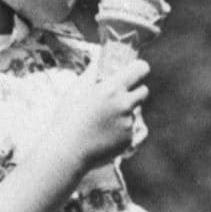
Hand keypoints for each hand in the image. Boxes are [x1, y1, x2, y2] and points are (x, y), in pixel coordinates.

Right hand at [41, 53, 147, 177]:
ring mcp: (128, 123)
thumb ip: (91, 73)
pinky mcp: (128, 139)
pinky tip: (102, 135)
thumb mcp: (75, 91)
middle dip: (135, 92)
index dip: (139, 69)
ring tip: (101, 123)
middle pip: (144, 91)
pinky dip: (120, 131)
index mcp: (111, 88)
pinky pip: (129, 130)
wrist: (67, 152)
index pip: (140, 69)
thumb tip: (98, 59)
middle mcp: (124, 104)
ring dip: (123, 114)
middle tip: (120, 97)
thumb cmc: (67, 119)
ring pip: (134, 112)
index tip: (136, 72)